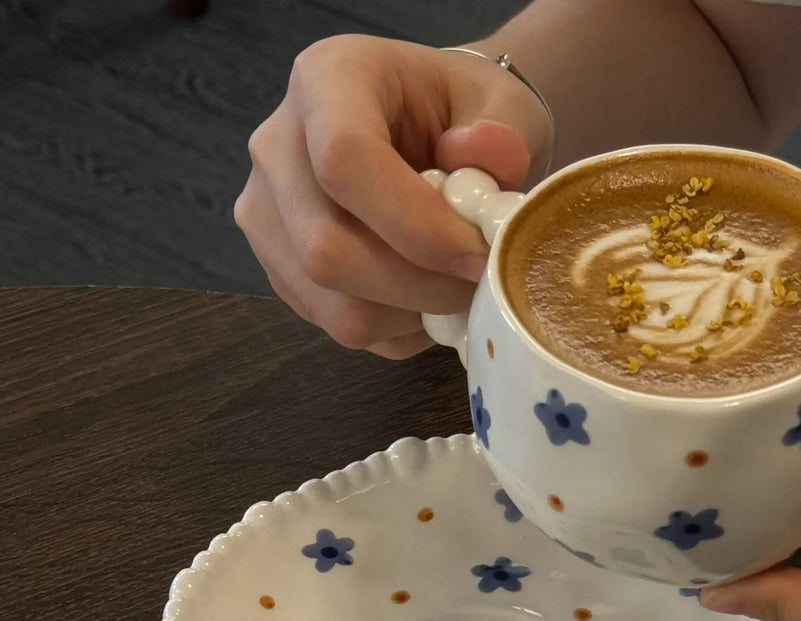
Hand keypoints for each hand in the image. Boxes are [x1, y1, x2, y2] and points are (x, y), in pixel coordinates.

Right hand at [234, 36, 552, 357]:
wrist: (435, 130)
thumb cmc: (465, 113)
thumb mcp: (501, 103)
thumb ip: (501, 130)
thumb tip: (485, 160)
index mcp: (326, 80)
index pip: (343, 160)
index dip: (416, 224)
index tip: (478, 253)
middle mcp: (277, 148)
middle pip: (326, 250)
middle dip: (419, 285)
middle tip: (479, 282)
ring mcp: (268, 216)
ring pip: (334, 305)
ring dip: (412, 314)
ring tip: (458, 290)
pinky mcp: (281, 270)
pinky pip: (341, 327)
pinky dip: (399, 329)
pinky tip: (428, 297)